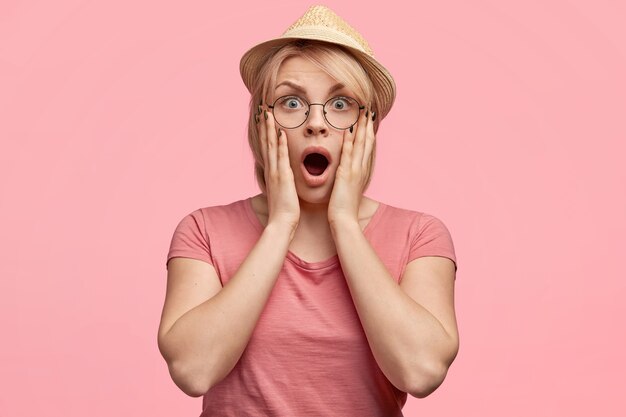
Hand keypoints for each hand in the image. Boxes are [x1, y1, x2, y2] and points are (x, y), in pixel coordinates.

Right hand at [257, 104, 299, 232]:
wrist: (281, 223)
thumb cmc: (284, 211)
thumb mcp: (283, 193)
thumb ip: (283, 183)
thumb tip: (284, 179)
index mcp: (273, 173)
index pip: (268, 149)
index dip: (266, 134)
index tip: (265, 121)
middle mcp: (272, 170)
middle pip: (266, 143)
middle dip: (264, 126)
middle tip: (262, 110)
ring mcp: (276, 173)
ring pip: (271, 146)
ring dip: (269, 130)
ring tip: (267, 114)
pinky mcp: (283, 177)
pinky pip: (281, 157)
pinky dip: (280, 144)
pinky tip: (281, 132)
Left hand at [328, 107, 374, 226]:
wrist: (344, 220)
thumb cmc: (343, 208)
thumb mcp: (348, 189)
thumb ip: (349, 178)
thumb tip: (347, 173)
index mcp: (361, 171)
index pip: (366, 148)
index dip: (368, 133)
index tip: (368, 120)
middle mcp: (360, 169)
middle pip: (367, 142)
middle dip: (368, 126)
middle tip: (369, 110)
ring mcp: (354, 171)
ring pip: (360, 145)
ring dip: (361, 128)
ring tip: (362, 114)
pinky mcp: (345, 174)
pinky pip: (348, 154)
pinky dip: (349, 141)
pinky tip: (349, 130)